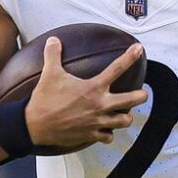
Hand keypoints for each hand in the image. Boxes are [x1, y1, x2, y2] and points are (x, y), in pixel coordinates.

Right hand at [24, 37, 149, 151]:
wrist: (36, 125)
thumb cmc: (44, 99)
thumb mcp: (49, 73)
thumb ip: (53, 55)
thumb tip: (53, 40)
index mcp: (93, 87)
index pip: (117, 68)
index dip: (130, 56)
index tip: (138, 49)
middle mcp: (100, 105)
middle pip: (132, 100)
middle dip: (140, 96)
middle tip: (141, 94)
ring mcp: (97, 121)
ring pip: (124, 121)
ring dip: (126, 117)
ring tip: (125, 113)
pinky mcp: (91, 135)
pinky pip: (108, 137)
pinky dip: (109, 134)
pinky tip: (107, 130)